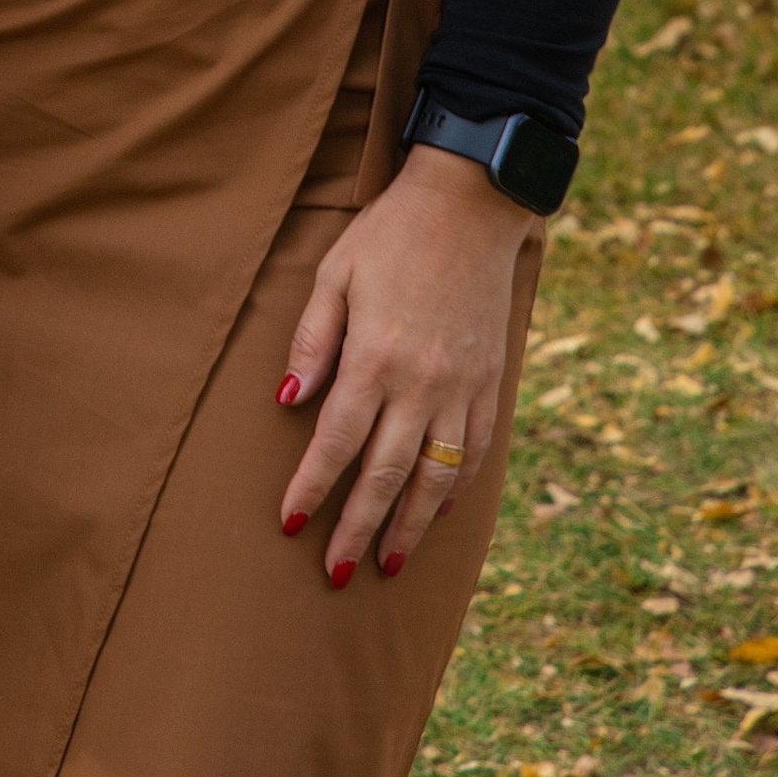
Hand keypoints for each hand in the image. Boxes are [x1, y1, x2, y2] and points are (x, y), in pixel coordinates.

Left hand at [274, 146, 541, 583]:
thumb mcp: (336, 272)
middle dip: (356, 528)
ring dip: (408, 525)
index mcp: (376, 357)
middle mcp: (421, 384)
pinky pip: (474, 451)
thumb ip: (312, 341)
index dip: (312, 488)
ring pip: (434, 477)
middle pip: (384, 474)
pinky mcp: (490, 383)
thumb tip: (287, 404)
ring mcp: (461, 388)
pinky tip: (435, 511)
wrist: (471, 204)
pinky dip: (455, 489)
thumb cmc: (391, 234)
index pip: (336, 442)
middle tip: (335, 572)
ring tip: (387, 561)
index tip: (291, 524)